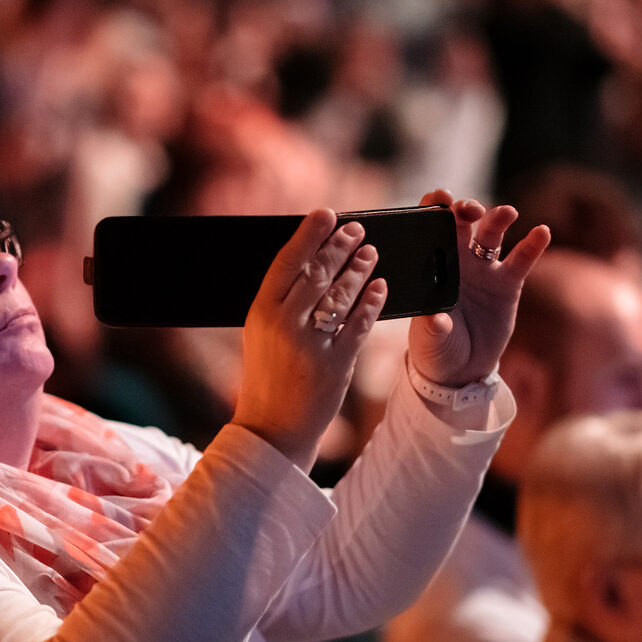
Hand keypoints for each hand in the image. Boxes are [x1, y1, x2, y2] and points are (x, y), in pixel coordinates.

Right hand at [232, 210, 387, 470]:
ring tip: (371, 253)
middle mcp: (284, 324)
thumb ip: (279, 300)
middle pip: (317, 273)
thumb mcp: (260, 333)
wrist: (271, 428)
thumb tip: (307, 260)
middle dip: (340, 246)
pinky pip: (359, 325)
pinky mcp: (336, 365)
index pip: (287, 262)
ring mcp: (311, 345)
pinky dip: (372, 303)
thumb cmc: (266, 375)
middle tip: (357, 229)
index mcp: (260, 311)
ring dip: (359, 269)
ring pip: (341, 295)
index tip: (326, 214)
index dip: (309, 234)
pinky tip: (381, 287)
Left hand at [407, 191, 550, 386]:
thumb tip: (436, 319)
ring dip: (499, 219)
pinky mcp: (508, 284)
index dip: (435, 207)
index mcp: (430, 265)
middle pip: (462, 222)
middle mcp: (457, 260)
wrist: (461, 370)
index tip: (442, 198)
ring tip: (507, 213)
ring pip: (492, 234)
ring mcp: (484, 269)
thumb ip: (431, 327)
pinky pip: (521, 259)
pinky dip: (533, 244)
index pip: (430, 226)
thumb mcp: (429, 341)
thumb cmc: (435, 350)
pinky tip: (542, 232)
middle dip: (467, 209)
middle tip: (473, 210)